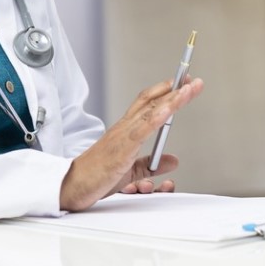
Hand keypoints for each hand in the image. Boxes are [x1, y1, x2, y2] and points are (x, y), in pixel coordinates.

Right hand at [60, 77, 202, 210]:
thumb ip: (150, 164)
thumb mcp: (130, 173)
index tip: (182, 83)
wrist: (72, 186)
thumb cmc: (95, 177)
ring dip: (173, 99)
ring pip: (151, 111)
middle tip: (192, 80)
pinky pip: (142, 129)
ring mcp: (122, 135)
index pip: (147, 104)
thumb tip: (173, 159)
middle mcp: (124, 128)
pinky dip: (157, 117)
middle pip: (152, 101)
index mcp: (125, 131)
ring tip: (189, 88)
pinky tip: (170, 108)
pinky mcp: (121, 148)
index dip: (165, 92)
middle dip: (175, 89)